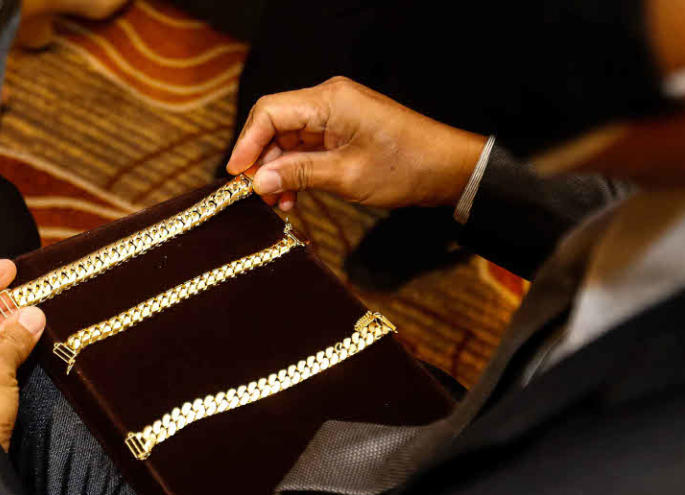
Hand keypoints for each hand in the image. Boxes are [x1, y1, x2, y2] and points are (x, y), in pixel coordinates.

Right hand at [226, 77, 485, 210]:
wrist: (447, 169)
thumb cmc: (405, 166)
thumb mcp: (346, 176)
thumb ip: (298, 175)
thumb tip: (258, 181)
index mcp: (329, 101)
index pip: (269, 112)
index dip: (247, 144)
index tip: (237, 175)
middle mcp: (329, 100)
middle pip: (275, 125)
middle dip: (262, 161)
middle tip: (256, 196)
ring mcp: (336, 115)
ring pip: (289, 139)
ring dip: (278, 171)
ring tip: (277, 204)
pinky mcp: (342, 130)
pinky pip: (307, 147)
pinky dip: (296, 170)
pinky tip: (293, 196)